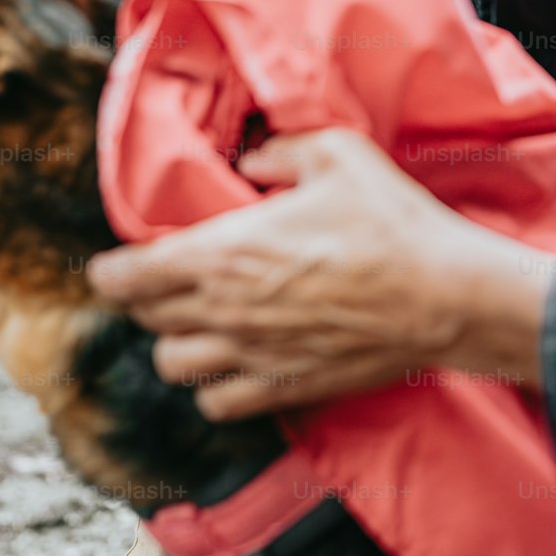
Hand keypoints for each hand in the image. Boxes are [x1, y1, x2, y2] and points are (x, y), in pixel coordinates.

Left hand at [87, 129, 550, 419]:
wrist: (445, 295)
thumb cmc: (390, 221)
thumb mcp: (335, 152)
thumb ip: (278, 150)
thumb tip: (249, 163)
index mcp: (223, 252)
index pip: (127, 276)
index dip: (109, 271)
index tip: (113, 264)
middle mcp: (225, 311)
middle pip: (147, 319)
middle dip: (147, 298)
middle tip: (170, 278)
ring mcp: (253, 356)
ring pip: (172, 366)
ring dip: (176, 342)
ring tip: (201, 321)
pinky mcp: (285, 388)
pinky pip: (218, 404)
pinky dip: (214, 387)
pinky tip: (236, 361)